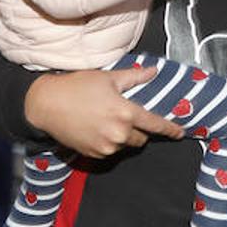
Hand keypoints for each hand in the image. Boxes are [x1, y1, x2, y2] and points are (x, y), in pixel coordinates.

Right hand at [25, 64, 182, 157]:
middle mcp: (119, 133)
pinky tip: (96, 128)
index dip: (170, 129)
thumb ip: (134, 77)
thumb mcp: (108, 78)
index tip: (180, 133)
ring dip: (123, 136)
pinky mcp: (94, 154)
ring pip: (125, 145)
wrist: (47, 104)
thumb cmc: (77, 86)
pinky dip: (109, 142)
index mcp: (126, 112)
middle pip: (141, 139)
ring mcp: (106, 146)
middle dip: (139, 130)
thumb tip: (153, 71)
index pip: (156, 125)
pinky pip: (110, 151)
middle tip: (125, 116)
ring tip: (106, 120)